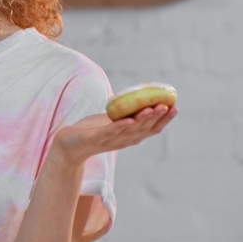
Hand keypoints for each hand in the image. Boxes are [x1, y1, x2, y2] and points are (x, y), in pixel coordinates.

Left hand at [52, 104, 177, 165]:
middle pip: (145, 130)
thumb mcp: (112, 120)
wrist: (67, 145)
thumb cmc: (91, 131)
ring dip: (143, 119)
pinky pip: (110, 132)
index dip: (164, 120)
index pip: (151, 129)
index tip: (175, 107)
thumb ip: (125, 112)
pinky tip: (129, 120)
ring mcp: (110, 140)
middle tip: (169, 106)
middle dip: (159, 118)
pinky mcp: (95, 139)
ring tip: (154, 108)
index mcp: (129, 136)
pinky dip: (120, 126)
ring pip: (131, 130)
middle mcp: (123, 140)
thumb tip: (138, 96)